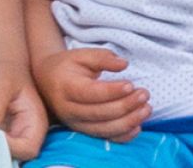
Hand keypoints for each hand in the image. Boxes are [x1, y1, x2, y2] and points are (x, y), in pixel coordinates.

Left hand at [0, 60, 48, 159]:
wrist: (0, 73)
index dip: (10, 147)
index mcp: (35, 124)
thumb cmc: (5, 74)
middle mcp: (27, 135)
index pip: (28, 148)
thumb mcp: (0, 83)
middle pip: (16, 155)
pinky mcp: (1, 138)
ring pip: (2, 153)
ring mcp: (13, 138)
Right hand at [33, 47, 147, 140]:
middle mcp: (68, 110)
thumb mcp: (81, 55)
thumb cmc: (67, 66)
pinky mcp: (83, 131)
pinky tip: (138, 126)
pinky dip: (124, 136)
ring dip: (129, 121)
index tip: (131, 84)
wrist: (46, 81)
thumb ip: (102, 57)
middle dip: (126, 105)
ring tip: (146, 108)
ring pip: (105, 129)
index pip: (91, 93)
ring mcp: (75, 124)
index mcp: (66, 88)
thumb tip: (123, 64)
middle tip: (144, 93)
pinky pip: (106, 138)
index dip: (113, 91)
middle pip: (101, 113)